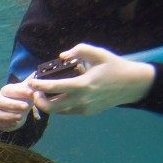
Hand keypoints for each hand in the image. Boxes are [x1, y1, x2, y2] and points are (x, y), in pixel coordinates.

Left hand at [27, 43, 154, 115]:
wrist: (132, 84)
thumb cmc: (114, 66)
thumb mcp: (99, 53)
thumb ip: (79, 50)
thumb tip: (62, 55)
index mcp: (83, 84)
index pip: (54, 88)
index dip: (39, 86)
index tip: (31, 82)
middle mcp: (82, 99)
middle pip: (51, 108)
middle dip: (38, 101)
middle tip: (35, 91)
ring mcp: (84, 108)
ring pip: (58, 112)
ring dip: (48, 104)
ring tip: (44, 94)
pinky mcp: (87, 112)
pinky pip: (67, 111)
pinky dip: (59, 106)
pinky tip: (57, 96)